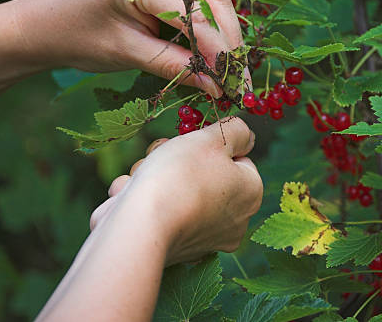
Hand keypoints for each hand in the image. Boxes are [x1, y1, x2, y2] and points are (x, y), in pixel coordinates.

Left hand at [17, 0, 242, 96]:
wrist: (50, 22)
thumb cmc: (79, 36)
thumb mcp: (126, 54)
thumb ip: (174, 66)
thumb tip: (216, 87)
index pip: (192, 13)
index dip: (218, 51)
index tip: (234, 85)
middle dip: (229, 43)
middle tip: (240, 83)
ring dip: (226, 35)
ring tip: (233, 72)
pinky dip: (213, 27)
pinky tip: (219, 53)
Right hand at [37, 117, 261, 320]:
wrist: (139, 226)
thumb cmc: (180, 175)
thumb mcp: (212, 139)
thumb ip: (236, 131)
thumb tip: (247, 136)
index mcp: (250, 194)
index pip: (236, 158)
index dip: (210, 146)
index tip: (191, 144)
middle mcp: (233, 222)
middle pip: (205, 174)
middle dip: (178, 160)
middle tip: (164, 155)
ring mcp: (203, 240)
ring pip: (176, 191)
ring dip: (153, 177)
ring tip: (143, 179)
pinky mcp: (172, 251)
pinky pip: (158, 214)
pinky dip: (142, 201)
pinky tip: (131, 199)